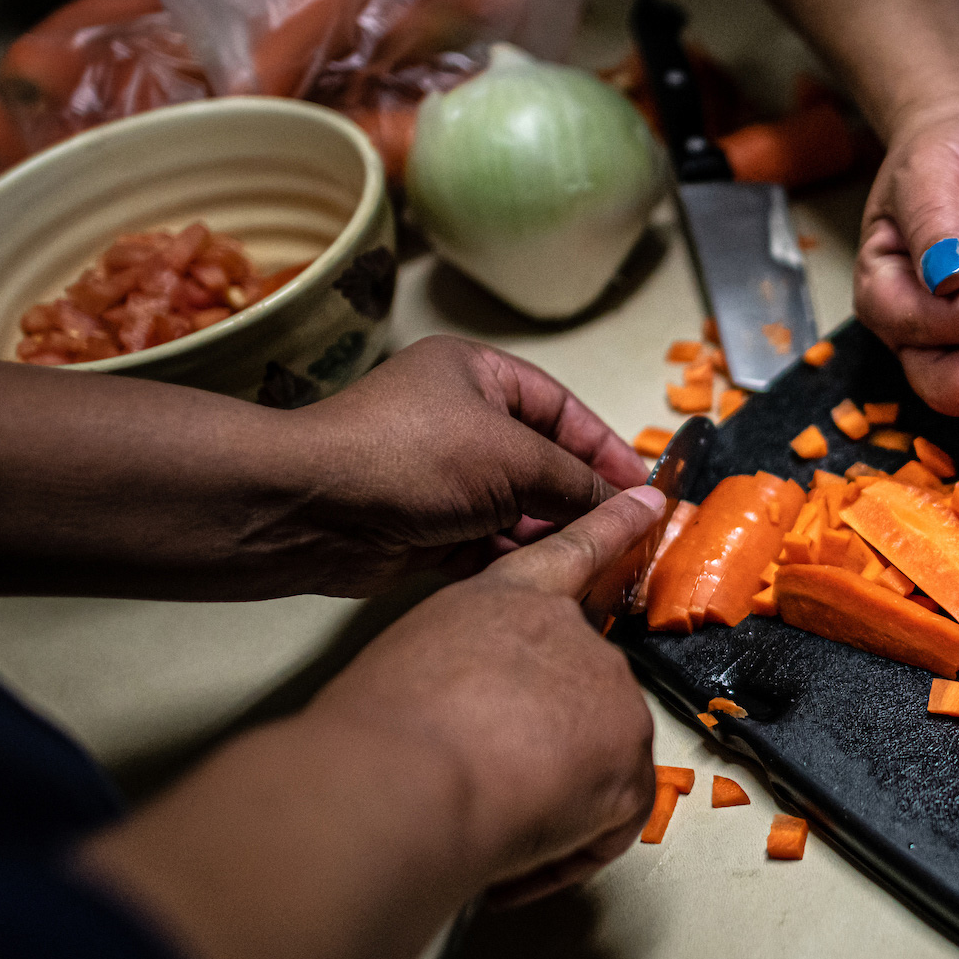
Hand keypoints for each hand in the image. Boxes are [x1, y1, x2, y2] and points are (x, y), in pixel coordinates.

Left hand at [277, 335, 648, 594]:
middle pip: (544, 464)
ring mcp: (444, 478)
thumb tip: (642, 502)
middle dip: (582, 501)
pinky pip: (491, 544)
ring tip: (600, 565)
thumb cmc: (410, 457)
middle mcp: (461, 422)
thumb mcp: (514, 459)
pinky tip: (553, 582)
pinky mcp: (429, 528)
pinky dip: (519, 561)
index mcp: (478, 376)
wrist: (312, 509)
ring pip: (520, 510)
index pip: (563, 411)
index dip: (606, 450)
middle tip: (631, 536)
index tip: (646, 490)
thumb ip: (581, 483)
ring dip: (553, 536)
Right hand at [307, 488, 664, 901]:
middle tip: (478, 777)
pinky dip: (563, 851)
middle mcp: (572, 635)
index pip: (571, 553)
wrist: (406, 775)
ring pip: (596, 757)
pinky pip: (609, 821)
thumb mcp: (412, 659)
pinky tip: (514, 861)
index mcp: (508, 597)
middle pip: (580, 687)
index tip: (652, 505)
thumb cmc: (380, 728)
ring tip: (483, 815)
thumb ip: (464, 668)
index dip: (614, 528)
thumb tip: (475, 718)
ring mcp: (610, 696)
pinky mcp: (629, 765)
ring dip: (550, 796)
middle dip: (538, 740)